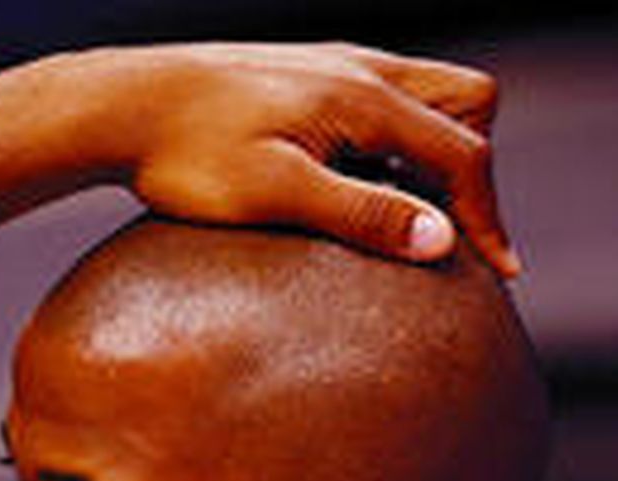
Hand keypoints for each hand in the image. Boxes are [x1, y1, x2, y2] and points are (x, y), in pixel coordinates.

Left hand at [109, 43, 518, 276]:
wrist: (121, 105)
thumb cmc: (188, 156)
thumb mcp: (277, 195)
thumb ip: (363, 214)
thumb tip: (442, 242)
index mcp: (365, 98)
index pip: (465, 153)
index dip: (488, 218)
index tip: (496, 276)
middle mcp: (360, 70)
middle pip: (469, 104)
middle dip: (473, 168)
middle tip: (443, 232)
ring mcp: (333, 67)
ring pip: (425, 100)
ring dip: (432, 155)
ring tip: (398, 216)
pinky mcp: (305, 77)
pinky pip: (381, 103)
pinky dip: (393, 145)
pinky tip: (350, 187)